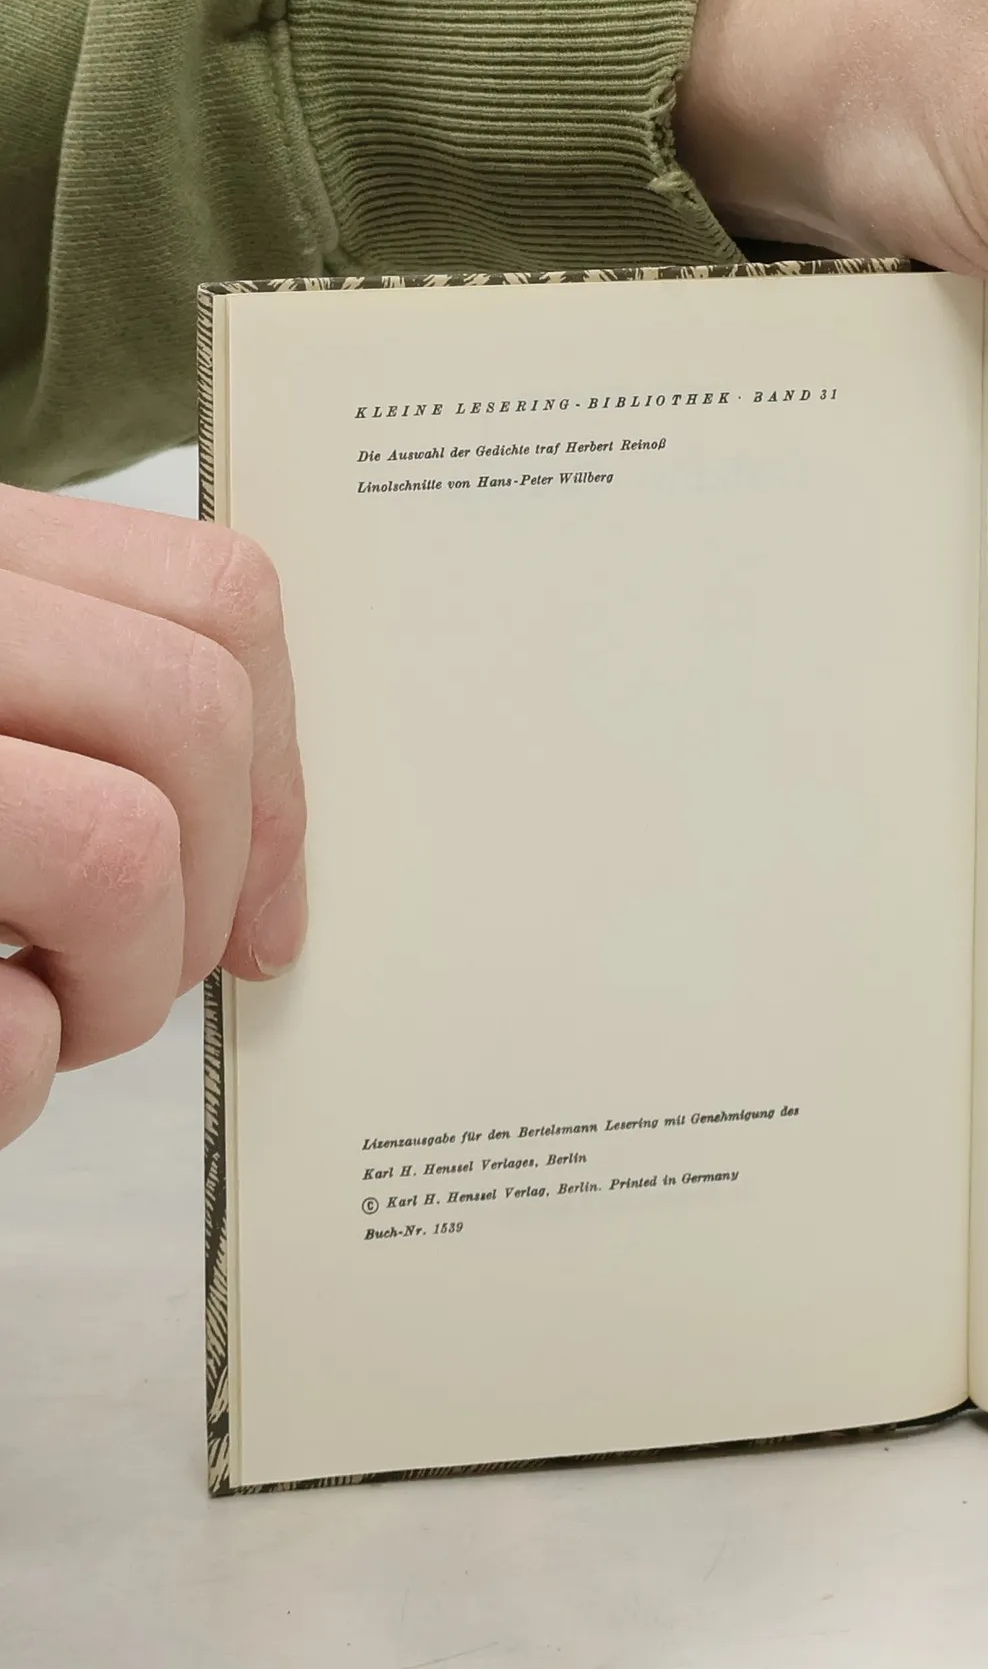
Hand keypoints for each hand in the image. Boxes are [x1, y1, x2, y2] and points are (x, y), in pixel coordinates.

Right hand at [0, 486, 305, 1148]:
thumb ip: (62, 727)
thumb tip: (258, 883)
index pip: (212, 602)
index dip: (281, 771)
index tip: (269, 908)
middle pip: (188, 715)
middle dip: (215, 884)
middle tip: (134, 973)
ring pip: (116, 846)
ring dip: (121, 982)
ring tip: (41, 1012)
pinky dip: (13, 1066)